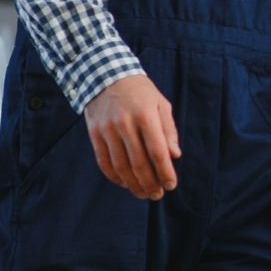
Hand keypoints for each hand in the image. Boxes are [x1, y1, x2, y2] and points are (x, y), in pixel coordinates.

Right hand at [84, 72, 180, 199]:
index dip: (165, 171)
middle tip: (157, 195)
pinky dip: (114, 176)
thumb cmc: (141, 92)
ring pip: (121, 166)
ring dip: (133, 184)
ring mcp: (108, 130)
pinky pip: (104, 161)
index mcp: (146, 116)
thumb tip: (175, 156)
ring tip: (143, 194)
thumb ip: (169, 130)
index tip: (171, 185)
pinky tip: (125, 183)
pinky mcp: (95, 134)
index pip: (157, 151)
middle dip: (150, 183)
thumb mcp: (161, 104)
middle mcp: (125, 124)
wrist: (106, 75)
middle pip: (138, 163)